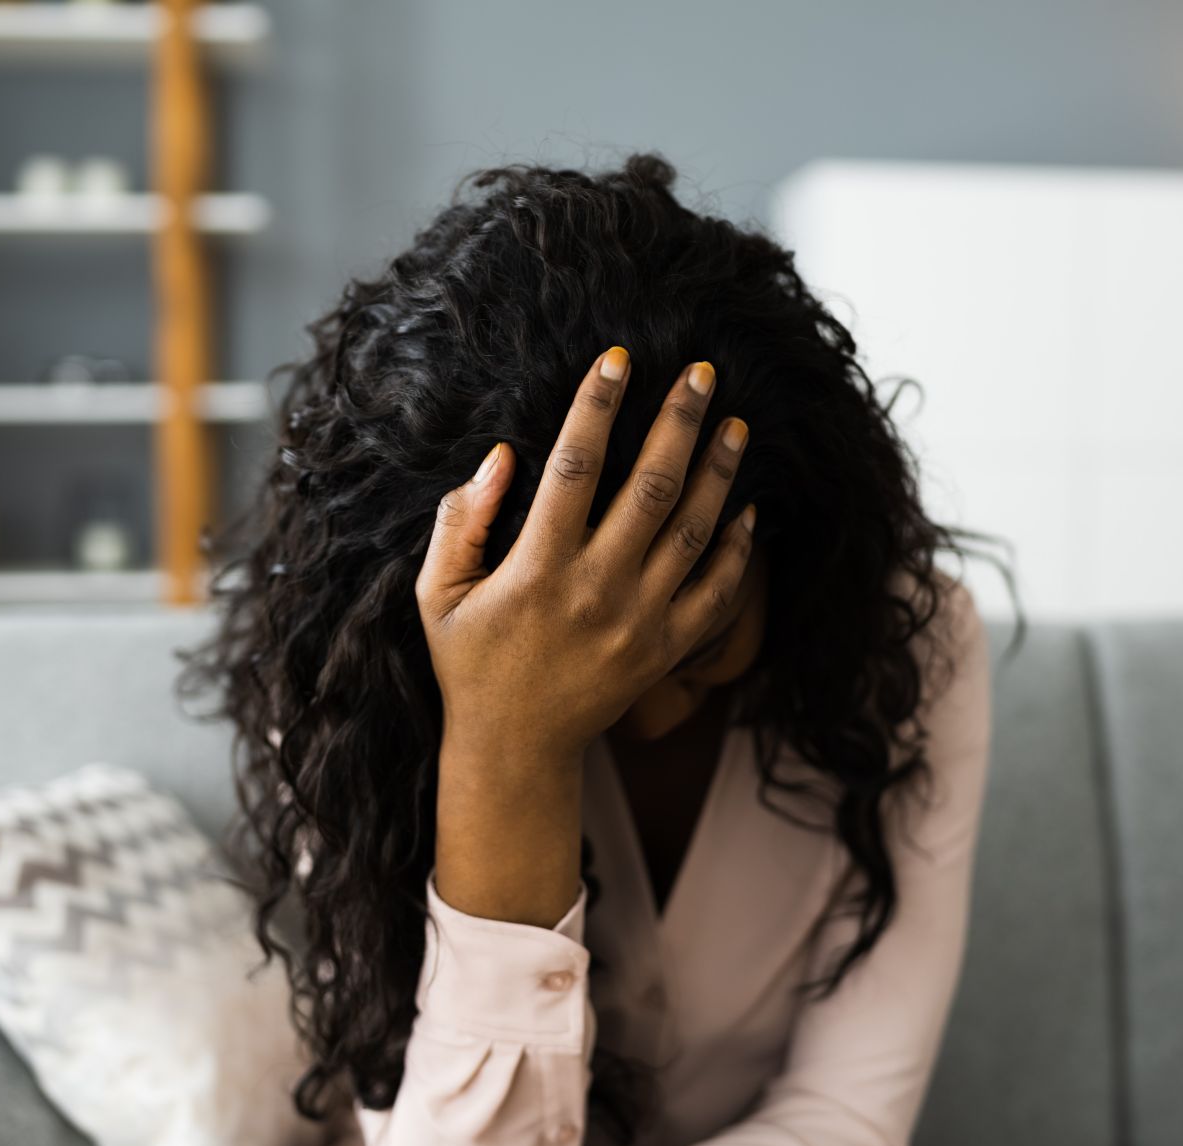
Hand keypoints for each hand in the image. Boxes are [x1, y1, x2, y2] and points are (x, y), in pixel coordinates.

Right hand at [416, 347, 755, 765]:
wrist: (515, 748)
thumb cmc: (470, 661)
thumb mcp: (438, 593)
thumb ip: (461, 520)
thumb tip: (503, 454)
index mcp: (538, 569)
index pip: (574, 467)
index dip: (597, 407)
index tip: (616, 360)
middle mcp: (597, 590)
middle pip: (651, 486)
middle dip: (680, 421)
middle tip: (701, 371)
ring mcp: (640, 622)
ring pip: (694, 531)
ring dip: (719, 471)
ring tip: (735, 423)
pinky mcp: (666, 651)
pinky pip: (716, 592)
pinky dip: (736, 548)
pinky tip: (744, 508)